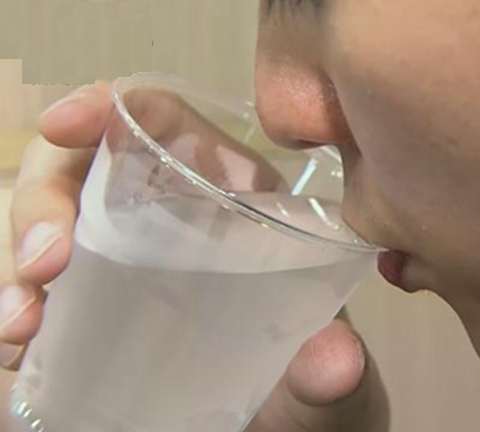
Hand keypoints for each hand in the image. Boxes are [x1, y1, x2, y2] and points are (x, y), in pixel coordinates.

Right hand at [0, 82, 389, 430]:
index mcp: (232, 199)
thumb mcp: (323, 375)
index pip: (163, 121)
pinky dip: (14, 305)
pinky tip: (16, 346)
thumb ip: (331, 367)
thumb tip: (333, 364)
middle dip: (43, 203)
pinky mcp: (94, 312)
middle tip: (42, 270)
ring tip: (19, 327)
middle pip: (84, 170)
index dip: (107, 106)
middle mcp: (172, 219)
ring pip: (49, 227)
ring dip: (15, 263)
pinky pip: (37, 289)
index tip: (64, 124)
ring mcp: (126, 263)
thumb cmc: (307, 389)